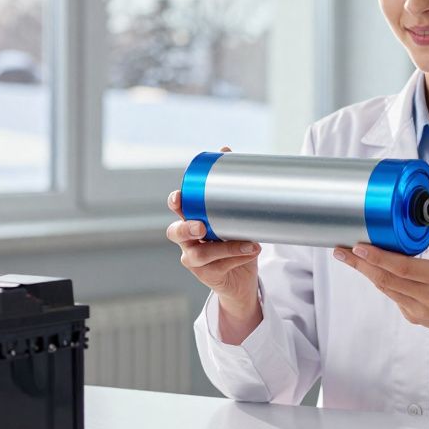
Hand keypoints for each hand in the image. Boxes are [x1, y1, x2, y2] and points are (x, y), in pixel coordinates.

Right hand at [167, 147, 262, 342]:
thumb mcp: (235, 213)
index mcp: (191, 219)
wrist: (242, 278)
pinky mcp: (207, 276)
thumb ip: (229, 186)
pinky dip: (237, 258)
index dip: (176, 203)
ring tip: (249, 242)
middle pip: (176, 234)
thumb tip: (225, 151)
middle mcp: (187, 240)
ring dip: (225, 248)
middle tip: (201, 226)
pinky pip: (219, 267)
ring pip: (199, 254)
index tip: (179, 197)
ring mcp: (195, 261)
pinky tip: (252, 251)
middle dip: (186, 228)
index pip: (177, 209)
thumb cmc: (235, 239)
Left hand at [332, 193, 428, 368]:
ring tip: (347, 255)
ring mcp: (418, 310)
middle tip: (340, 249)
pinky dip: (381, 280)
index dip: (378, 258)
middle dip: (360, 264)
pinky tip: (370, 268)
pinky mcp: (412, 317)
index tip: (359, 246)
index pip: (404, 268)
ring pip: (385, 288)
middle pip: (386, 280)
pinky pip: (392, 296)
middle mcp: (428, 297)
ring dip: (365, 271)